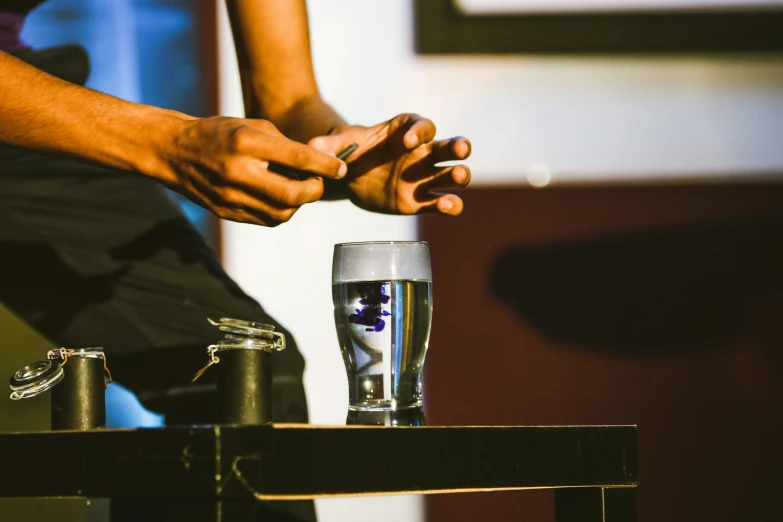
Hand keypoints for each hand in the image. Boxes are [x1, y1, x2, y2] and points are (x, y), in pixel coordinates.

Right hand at [157, 116, 346, 225]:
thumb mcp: (251, 126)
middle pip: (293, 194)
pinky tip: (278, 197)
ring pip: (281, 213)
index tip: (341, 168)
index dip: (325, 165)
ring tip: (296, 188)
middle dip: (314, 191)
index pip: (298, 157)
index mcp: (246, 142)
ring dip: (298, 204)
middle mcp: (238, 171)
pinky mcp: (226, 212)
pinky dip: (280, 211)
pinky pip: (265, 220)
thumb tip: (317, 165)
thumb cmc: (218, 133)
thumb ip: (285, 146)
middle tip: (318, 182)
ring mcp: (230, 195)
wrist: (172, 151)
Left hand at [308, 114, 470, 215]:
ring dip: (459, 175)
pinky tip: (449, 207)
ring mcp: (424, 177)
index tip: (408, 142)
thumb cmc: (347, 151)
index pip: (422, 126)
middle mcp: (422, 152)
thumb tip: (314, 148)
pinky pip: (440, 202)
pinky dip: (448, 204)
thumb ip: (329, 145)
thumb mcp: (336, 143)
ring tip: (458, 178)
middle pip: (448, 146)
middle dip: (457, 146)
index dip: (418, 132)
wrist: (347, 176)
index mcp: (406, 129)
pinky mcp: (420, 201)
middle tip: (459, 150)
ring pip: (451, 173)